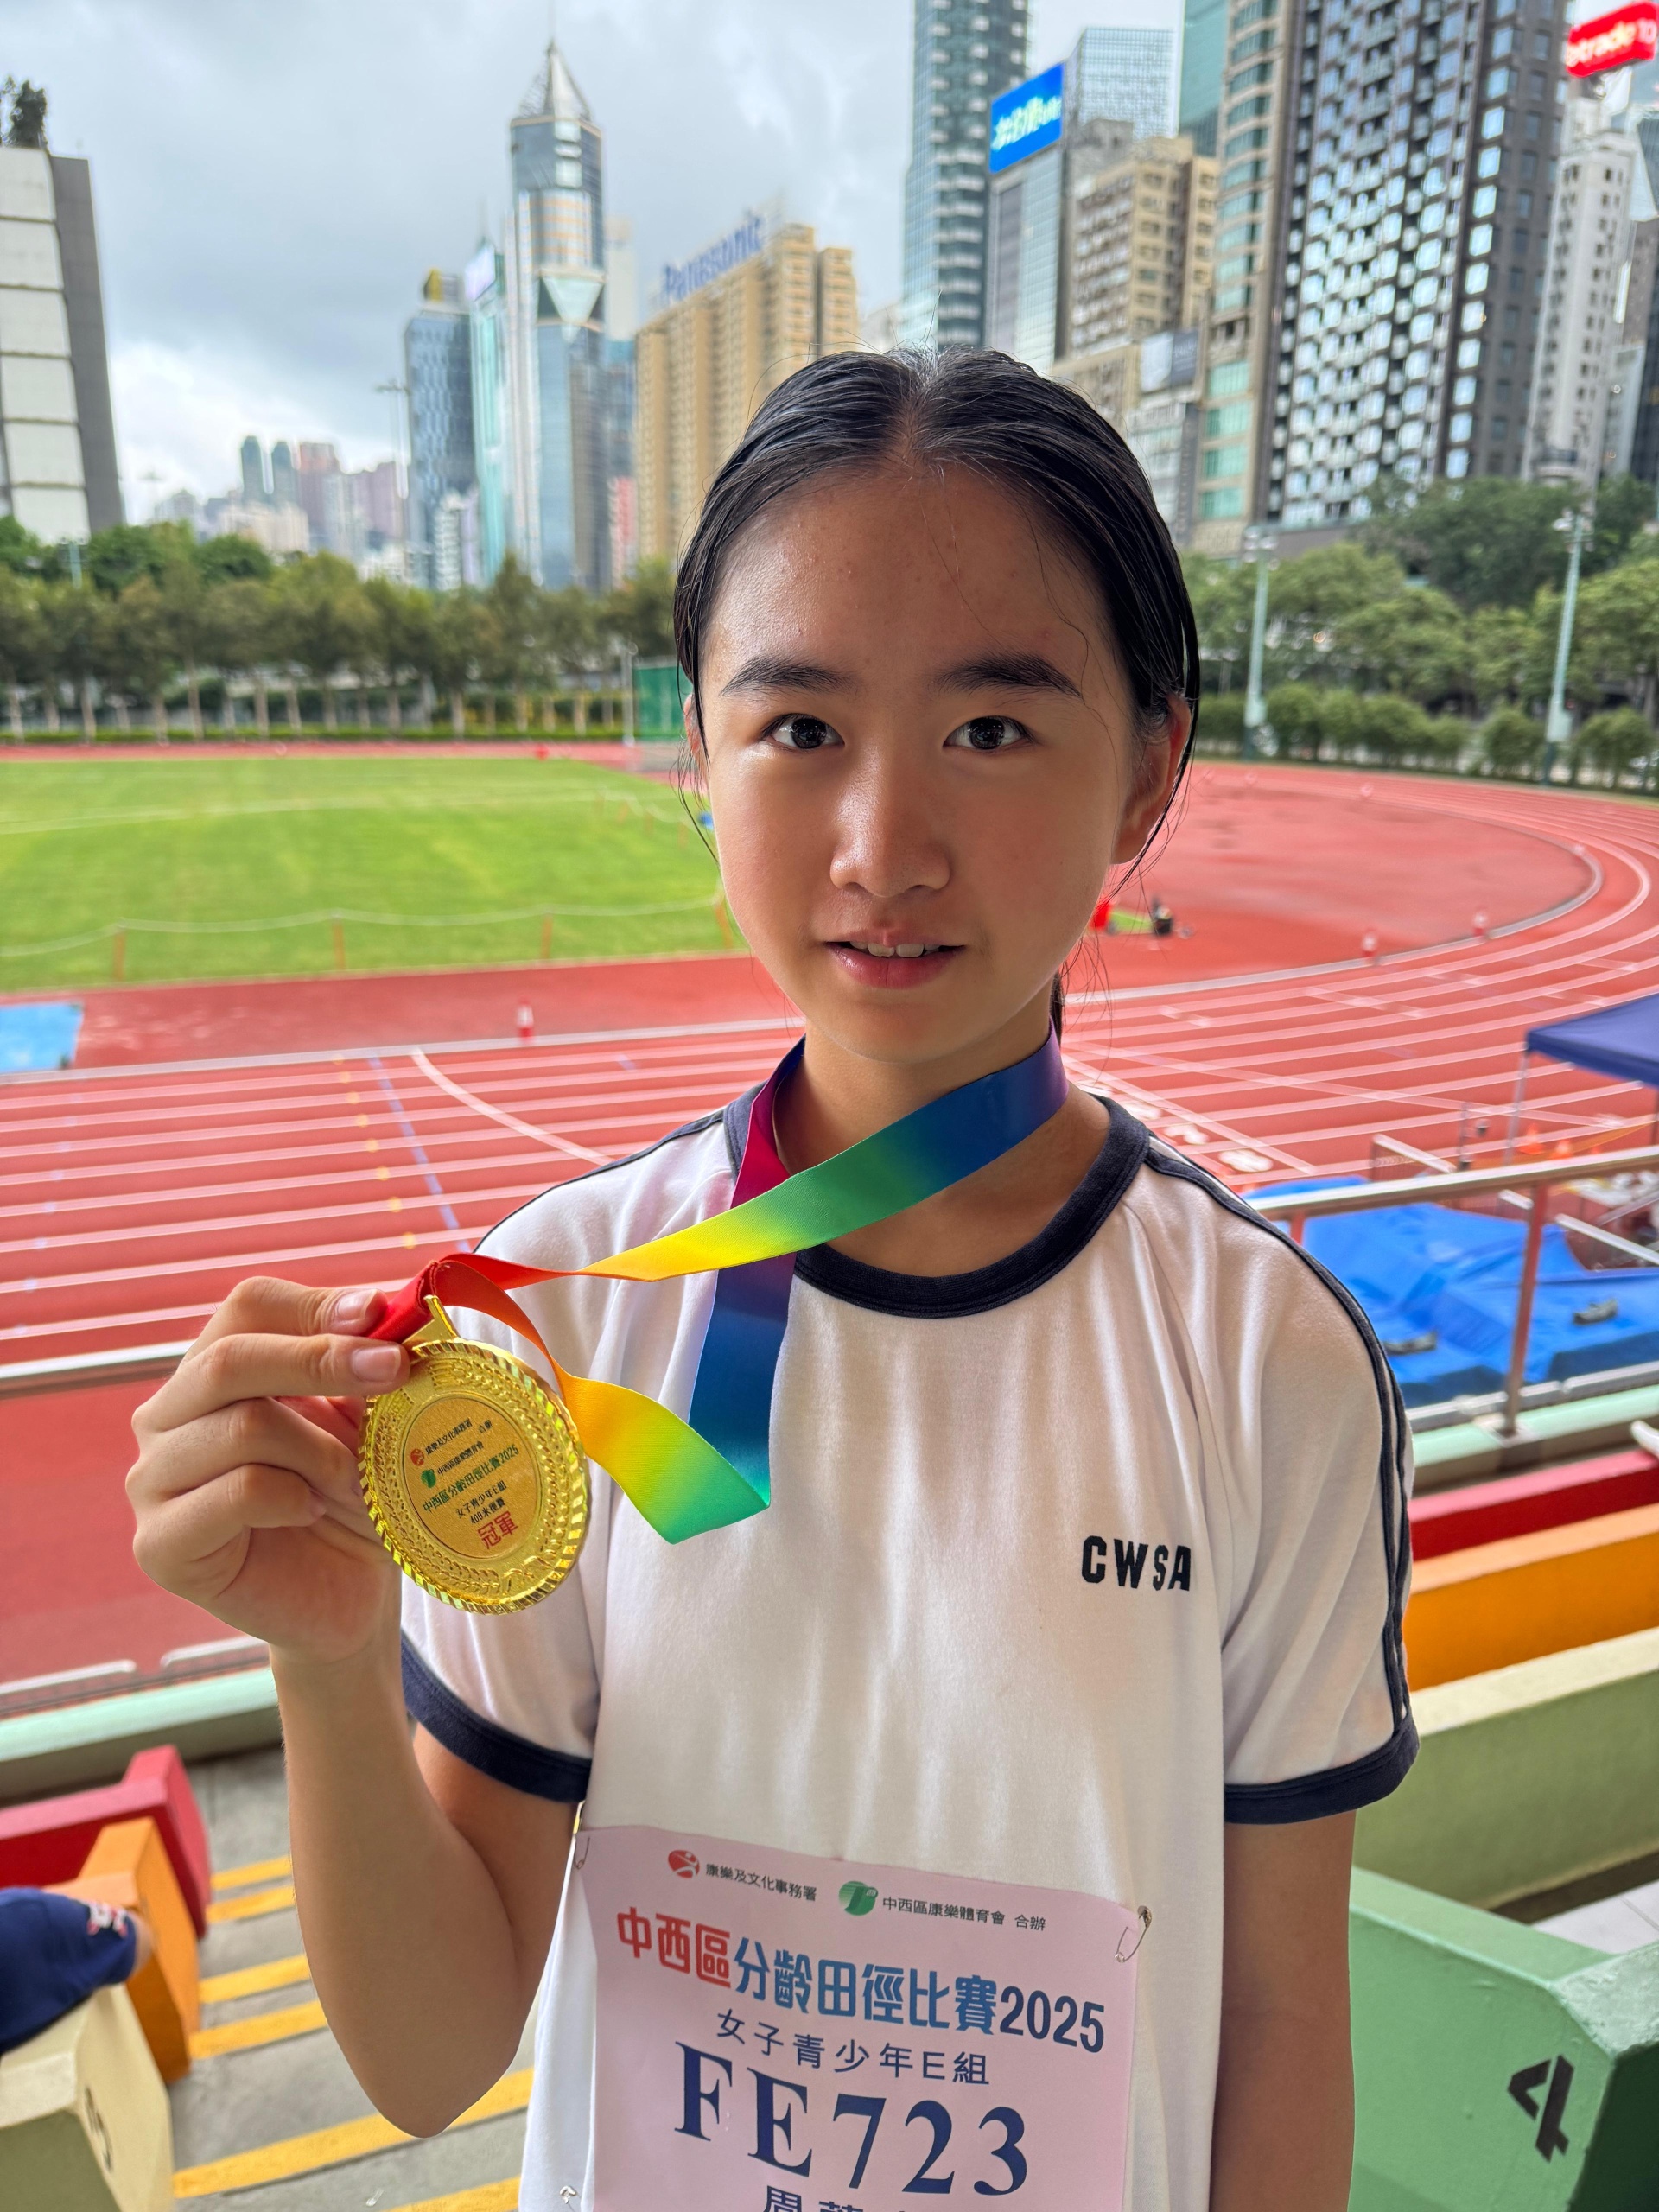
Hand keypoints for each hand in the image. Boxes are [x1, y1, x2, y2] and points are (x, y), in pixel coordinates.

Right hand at [128, 1278, 408, 1667]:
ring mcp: (153, 1481)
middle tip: (394, 1371)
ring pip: (242, 1426)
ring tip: (355, 1481)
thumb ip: (363, 1364)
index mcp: (212, 1371)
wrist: (348, 1595)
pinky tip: (311, 1513)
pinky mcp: (160, 1544)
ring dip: (322, 1451)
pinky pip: (236, 1493)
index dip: (315, 1306)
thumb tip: (386, 1305)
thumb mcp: (365, 1418)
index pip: (247, 1307)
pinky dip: (293, 1497)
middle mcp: (166, 1418)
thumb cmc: (353, 1498)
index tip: (379, 1315)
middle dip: (322, 1359)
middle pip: (229, 1359)